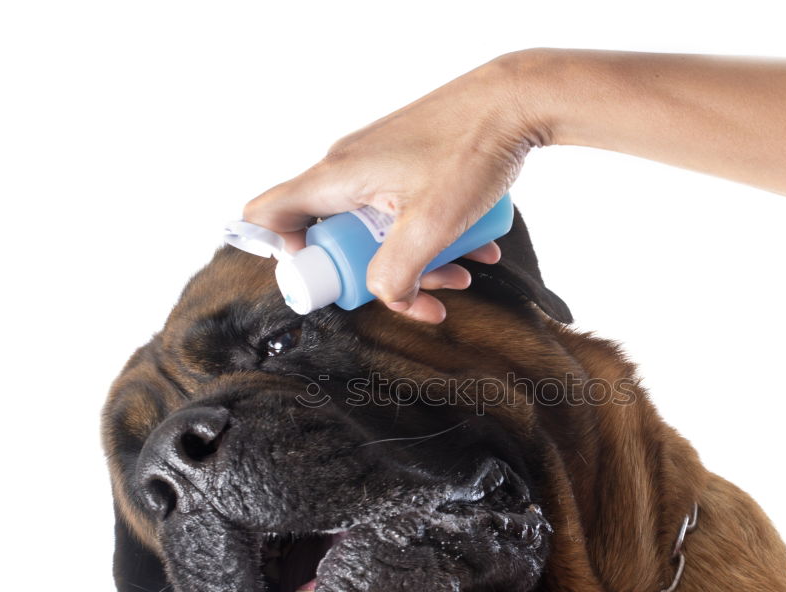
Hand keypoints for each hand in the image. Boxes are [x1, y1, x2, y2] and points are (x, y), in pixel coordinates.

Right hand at [243, 54, 537, 322]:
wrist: (516, 100)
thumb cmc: (471, 150)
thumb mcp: (431, 226)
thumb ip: (396, 272)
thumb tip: (385, 297)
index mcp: (337, 178)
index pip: (269, 215)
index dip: (286, 256)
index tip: (332, 278)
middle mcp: (348, 168)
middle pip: (336, 238)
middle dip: (380, 274)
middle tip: (420, 290)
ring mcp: (378, 163)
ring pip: (380, 230)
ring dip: (419, 262)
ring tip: (463, 276)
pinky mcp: (406, 162)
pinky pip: (406, 211)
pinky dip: (435, 236)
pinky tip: (477, 247)